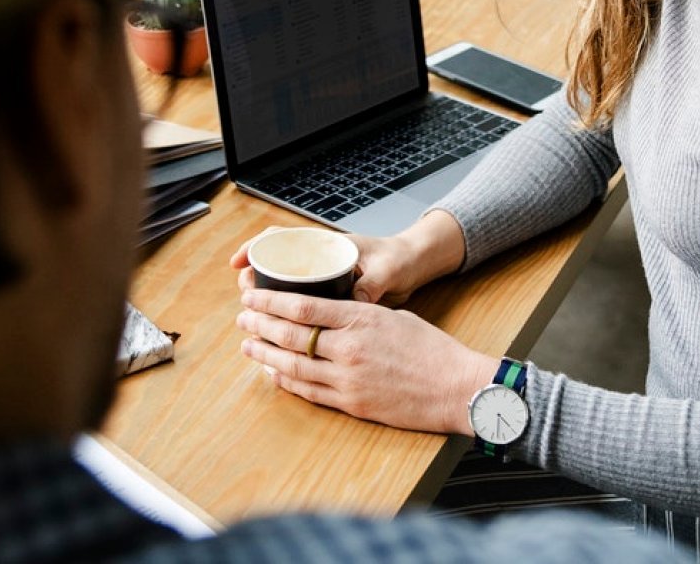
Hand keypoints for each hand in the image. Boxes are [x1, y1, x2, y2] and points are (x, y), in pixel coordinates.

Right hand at [230, 210, 466, 305]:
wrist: (416, 265)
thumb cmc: (400, 259)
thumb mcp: (387, 269)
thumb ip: (372, 283)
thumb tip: (356, 300)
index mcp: (327, 246)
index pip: (281, 238)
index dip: (255, 248)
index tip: (238, 264)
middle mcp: (320, 261)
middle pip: (276, 267)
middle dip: (255, 283)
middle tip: (246, 303)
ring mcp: (324, 279)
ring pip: (286, 289)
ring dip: (269, 304)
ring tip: (256, 322)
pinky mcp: (332, 298)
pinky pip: (303, 306)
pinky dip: (290, 318)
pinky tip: (281, 336)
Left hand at [236, 289, 496, 434]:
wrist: (457, 388)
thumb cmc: (432, 350)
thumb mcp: (393, 317)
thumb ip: (358, 315)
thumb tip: (327, 314)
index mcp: (360, 319)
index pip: (302, 306)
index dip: (270, 301)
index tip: (251, 295)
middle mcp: (349, 348)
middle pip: (291, 335)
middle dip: (260, 325)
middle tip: (242, 318)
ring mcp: (348, 379)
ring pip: (293, 365)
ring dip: (265, 355)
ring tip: (248, 346)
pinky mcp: (352, 404)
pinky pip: (310, 391)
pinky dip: (287, 381)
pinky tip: (273, 374)